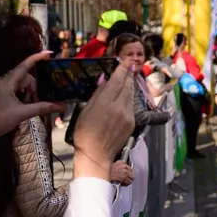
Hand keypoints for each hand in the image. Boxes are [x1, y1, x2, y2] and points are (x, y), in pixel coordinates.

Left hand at [0, 51, 66, 162]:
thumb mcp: (23, 114)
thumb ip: (43, 108)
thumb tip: (62, 107)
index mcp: (6, 83)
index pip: (24, 66)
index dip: (36, 58)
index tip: (49, 53)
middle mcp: (2, 82)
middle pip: (25, 78)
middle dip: (34, 88)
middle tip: (37, 102)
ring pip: (20, 85)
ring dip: (28, 94)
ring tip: (29, 107)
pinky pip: (14, 90)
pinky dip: (22, 96)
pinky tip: (22, 107)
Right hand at [72, 63, 135, 180]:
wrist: (96, 154)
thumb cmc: (84, 133)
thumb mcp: (85, 111)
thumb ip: (97, 94)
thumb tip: (105, 78)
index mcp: (104, 104)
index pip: (116, 81)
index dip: (122, 70)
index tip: (126, 61)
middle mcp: (119, 108)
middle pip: (126, 86)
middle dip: (128, 75)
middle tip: (130, 65)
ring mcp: (127, 115)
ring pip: (130, 95)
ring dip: (130, 85)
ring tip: (128, 76)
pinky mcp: (132, 122)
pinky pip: (131, 105)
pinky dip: (129, 97)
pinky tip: (126, 93)